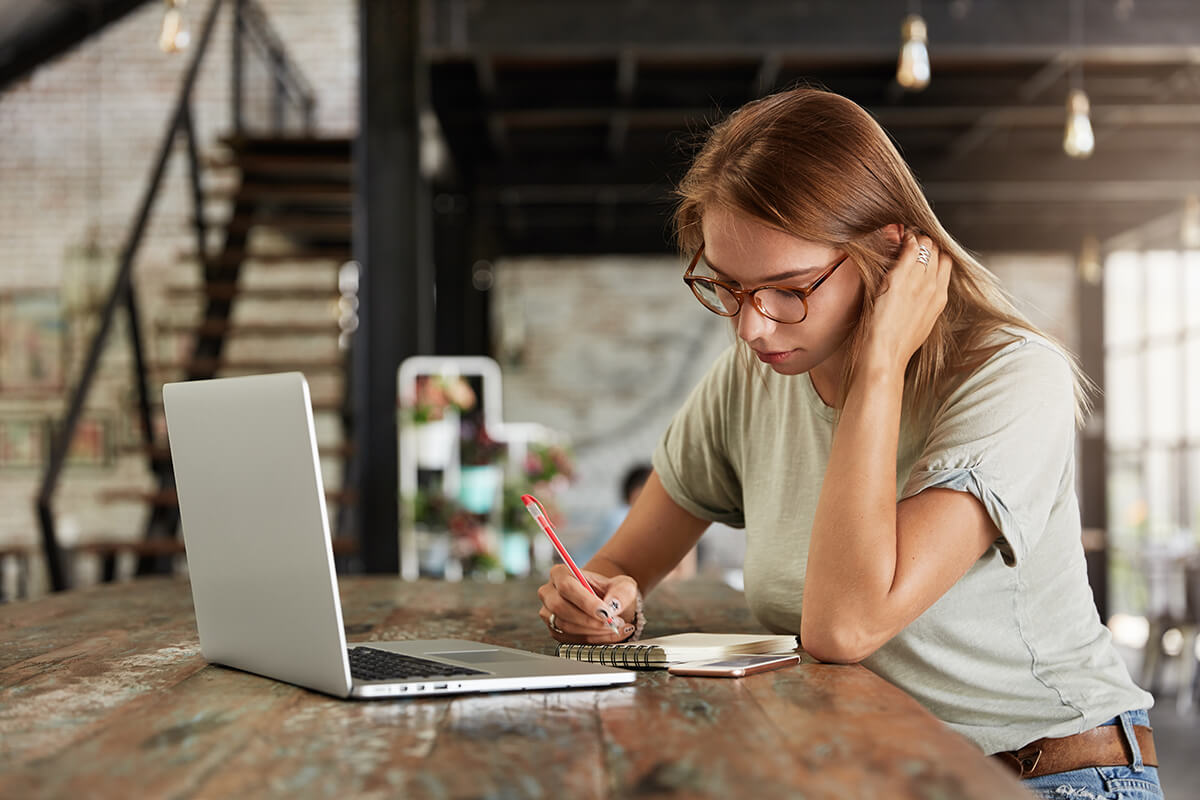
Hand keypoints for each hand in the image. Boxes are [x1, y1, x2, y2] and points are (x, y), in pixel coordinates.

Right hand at [537, 565, 639, 642]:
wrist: (608, 604)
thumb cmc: (612, 591)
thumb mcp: (623, 586)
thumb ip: (620, 593)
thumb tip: (612, 605)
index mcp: (560, 573)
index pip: (566, 586)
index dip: (585, 601)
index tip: (605, 612)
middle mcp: (549, 592)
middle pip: (560, 607)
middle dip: (589, 620)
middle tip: (612, 623)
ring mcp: (549, 613)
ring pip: (566, 626)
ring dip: (593, 631)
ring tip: (615, 627)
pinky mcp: (555, 631)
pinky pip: (570, 640)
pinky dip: (593, 640)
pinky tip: (609, 634)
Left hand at [862, 231, 950, 372]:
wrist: (886, 355)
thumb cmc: (898, 345)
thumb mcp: (920, 323)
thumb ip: (924, 305)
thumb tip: (920, 297)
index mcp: (940, 299)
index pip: (946, 264)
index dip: (936, 254)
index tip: (925, 251)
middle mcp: (933, 288)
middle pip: (938, 253)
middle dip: (928, 243)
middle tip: (914, 239)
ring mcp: (918, 282)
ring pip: (927, 247)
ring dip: (917, 239)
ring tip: (906, 236)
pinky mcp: (899, 279)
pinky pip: (910, 250)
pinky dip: (907, 241)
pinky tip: (902, 238)